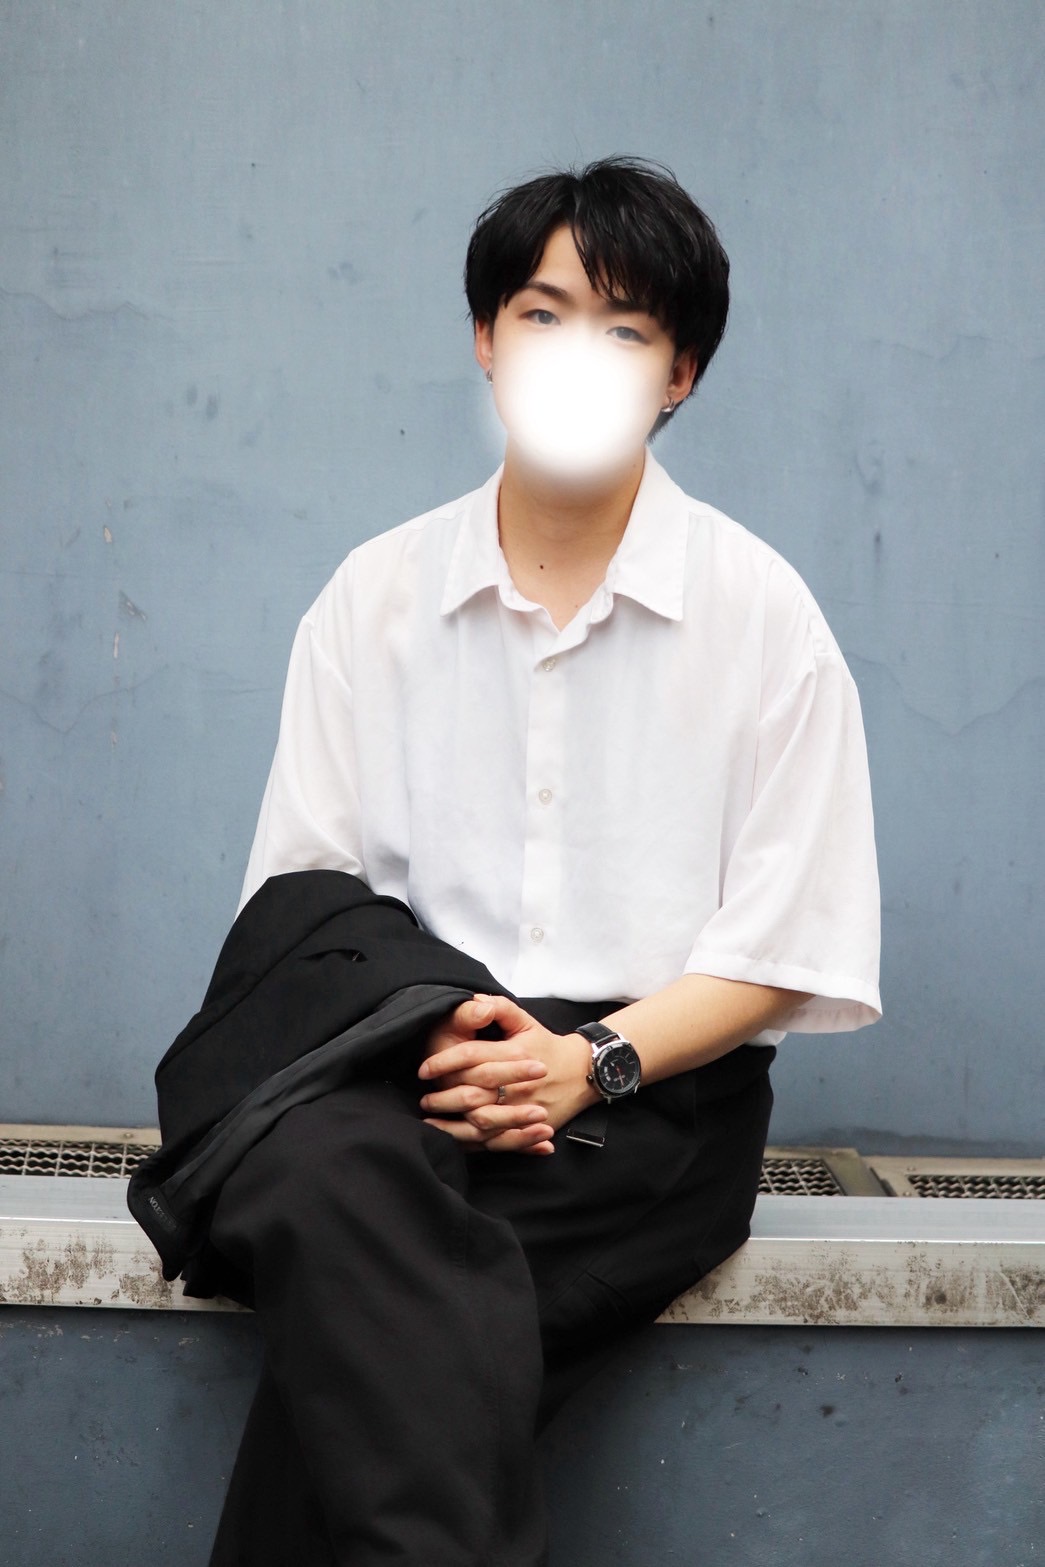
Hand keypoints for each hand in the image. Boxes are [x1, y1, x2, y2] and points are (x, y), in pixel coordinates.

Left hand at [419, 994, 598, 1154]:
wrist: (582, 1072)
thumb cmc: (545, 1045)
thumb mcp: (525, 1021)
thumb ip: (500, 1008)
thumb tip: (476, 1000)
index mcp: (515, 1053)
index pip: (471, 1056)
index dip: (444, 1062)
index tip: (424, 1070)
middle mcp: (519, 1084)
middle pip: (474, 1094)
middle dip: (444, 1099)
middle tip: (425, 1100)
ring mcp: (526, 1109)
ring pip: (484, 1122)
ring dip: (455, 1126)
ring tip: (432, 1124)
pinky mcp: (530, 1127)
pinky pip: (501, 1142)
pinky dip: (478, 1144)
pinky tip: (458, 1142)